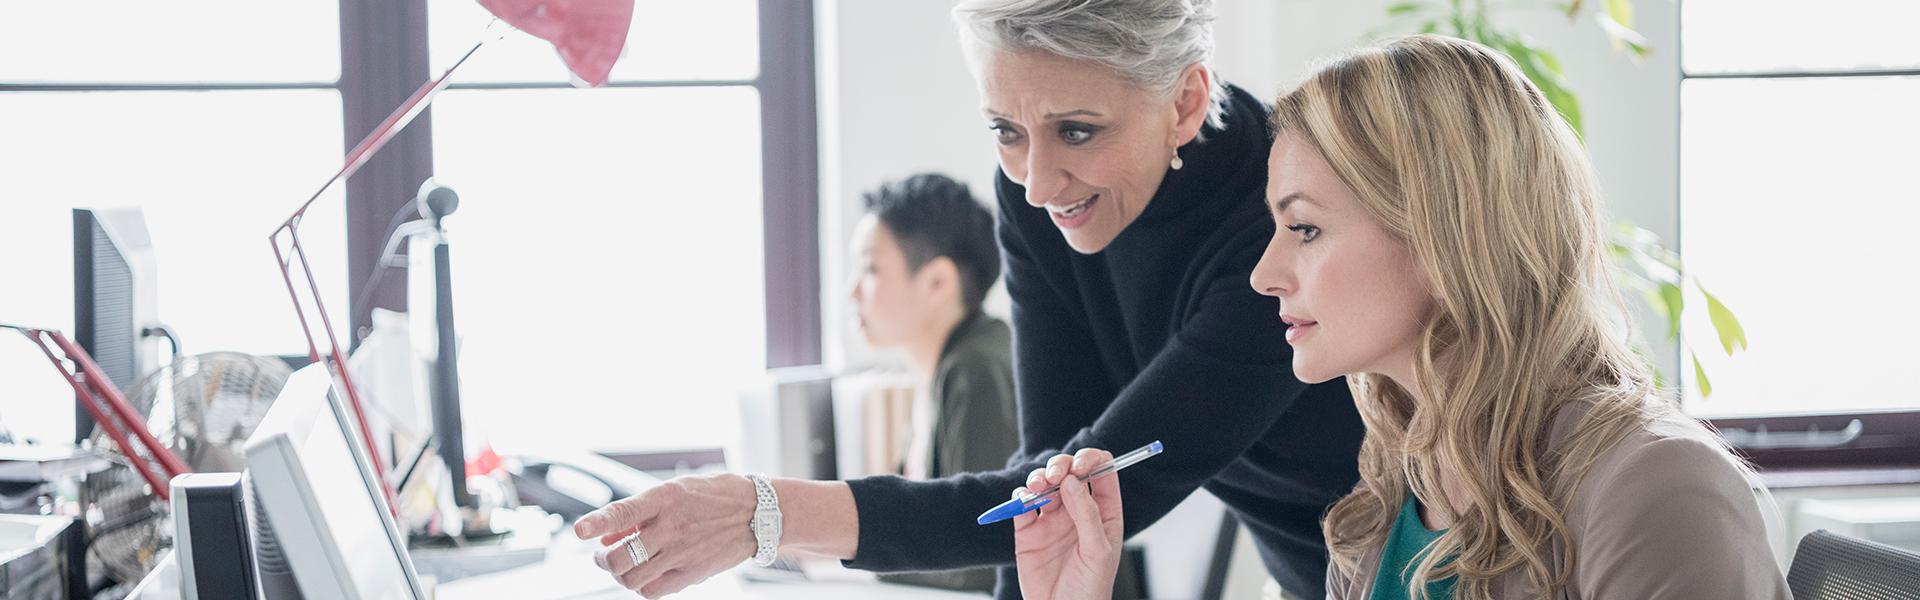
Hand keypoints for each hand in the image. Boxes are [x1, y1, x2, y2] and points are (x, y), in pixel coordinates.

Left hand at [576, 473, 756, 597]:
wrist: (759, 513)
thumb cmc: (716, 497)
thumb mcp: (678, 490)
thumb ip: (642, 512)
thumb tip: (609, 534)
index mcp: (666, 498)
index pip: (623, 512)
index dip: (597, 522)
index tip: (580, 531)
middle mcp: (672, 527)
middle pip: (621, 557)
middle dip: (602, 559)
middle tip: (602, 555)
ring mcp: (682, 553)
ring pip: (632, 579)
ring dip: (618, 575)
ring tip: (620, 566)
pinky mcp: (692, 573)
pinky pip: (654, 590)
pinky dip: (641, 586)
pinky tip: (644, 575)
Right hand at [1013, 448, 1122, 599]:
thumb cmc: (1089, 590)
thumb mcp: (1098, 552)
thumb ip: (1087, 514)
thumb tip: (1073, 481)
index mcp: (1103, 513)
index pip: (1102, 472)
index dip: (1092, 460)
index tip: (1081, 465)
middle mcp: (1077, 511)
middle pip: (1070, 471)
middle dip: (1061, 465)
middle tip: (1056, 476)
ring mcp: (1052, 519)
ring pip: (1045, 482)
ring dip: (1039, 476)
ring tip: (1038, 487)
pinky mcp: (1028, 530)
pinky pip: (1022, 503)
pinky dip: (1020, 496)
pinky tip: (1025, 502)